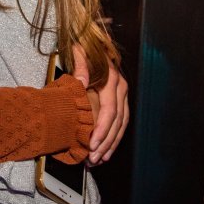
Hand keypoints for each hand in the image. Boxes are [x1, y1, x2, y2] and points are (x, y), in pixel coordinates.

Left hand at [70, 46, 129, 165]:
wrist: (94, 44)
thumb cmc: (84, 51)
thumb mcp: (80, 54)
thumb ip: (81, 66)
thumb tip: (81, 80)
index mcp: (111, 78)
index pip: (110, 110)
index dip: (101, 129)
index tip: (91, 144)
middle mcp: (121, 87)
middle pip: (117, 122)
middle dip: (105, 143)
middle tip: (93, 158)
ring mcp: (123, 95)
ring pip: (121, 126)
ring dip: (110, 145)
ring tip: (99, 160)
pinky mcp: (122, 101)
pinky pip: (121, 124)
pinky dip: (114, 139)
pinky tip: (106, 152)